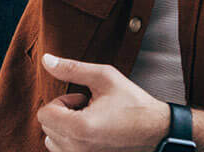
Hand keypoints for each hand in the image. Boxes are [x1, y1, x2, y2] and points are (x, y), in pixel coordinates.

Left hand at [36, 53, 169, 151]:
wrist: (159, 132)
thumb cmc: (134, 104)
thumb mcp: (104, 78)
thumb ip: (71, 69)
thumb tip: (46, 60)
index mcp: (79, 128)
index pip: (44, 114)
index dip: (61, 102)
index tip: (82, 99)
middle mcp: (77, 149)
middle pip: (47, 127)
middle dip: (63, 114)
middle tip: (89, 108)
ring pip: (53, 142)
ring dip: (65, 128)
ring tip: (91, 121)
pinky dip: (72, 141)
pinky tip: (92, 133)